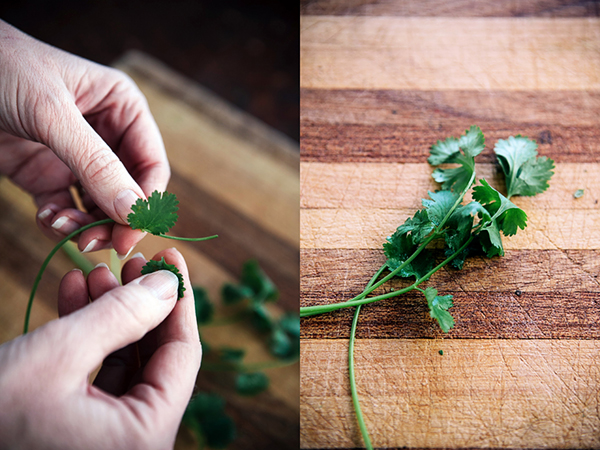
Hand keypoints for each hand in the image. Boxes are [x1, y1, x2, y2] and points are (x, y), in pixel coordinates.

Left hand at [0, 20, 169, 255]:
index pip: (151, 165)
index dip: (145, 203)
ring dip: (85, 225)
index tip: (130, 233)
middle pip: (128, 192)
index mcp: (122, 109)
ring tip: (60, 225)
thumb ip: (95, 164)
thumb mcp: (51, 113)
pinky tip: (45, 217)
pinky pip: (65, 208)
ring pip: (99, 207)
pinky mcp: (46, 175)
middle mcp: (106, 136)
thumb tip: (132, 211)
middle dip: (113, 220)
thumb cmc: (1, 68)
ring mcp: (77, 158)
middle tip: (95, 242)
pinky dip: (59, 221)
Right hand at [0, 248, 200, 449]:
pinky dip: (89, 334)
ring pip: (126, 359)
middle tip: (131, 261)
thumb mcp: (59, 354)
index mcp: (142, 436)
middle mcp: (133, 441)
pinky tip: (75, 293)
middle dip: (140, 303)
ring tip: (95, 271)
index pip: (183, 355)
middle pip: (156, 356)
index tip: (171, 257)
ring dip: (111, 313)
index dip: (180, 300)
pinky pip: (99, 371)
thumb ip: (122, 315)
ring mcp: (107, 436)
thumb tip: (169, 283)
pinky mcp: (81, 427)